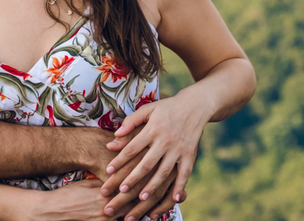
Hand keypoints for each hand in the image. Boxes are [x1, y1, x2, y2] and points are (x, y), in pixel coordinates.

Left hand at [102, 96, 208, 214]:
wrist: (195, 105)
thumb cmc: (167, 108)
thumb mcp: (148, 109)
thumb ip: (131, 121)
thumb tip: (115, 135)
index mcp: (152, 129)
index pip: (132, 147)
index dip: (119, 160)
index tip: (108, 171)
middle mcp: (165, 140)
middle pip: (146, 163)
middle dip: (133, 178)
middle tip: (121, 191)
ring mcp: (178, 149)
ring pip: (164, 171)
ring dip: (153, 186)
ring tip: (142, 198)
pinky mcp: (190, 154)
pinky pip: (185, 173)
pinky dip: (180, 186)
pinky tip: (173, 198)